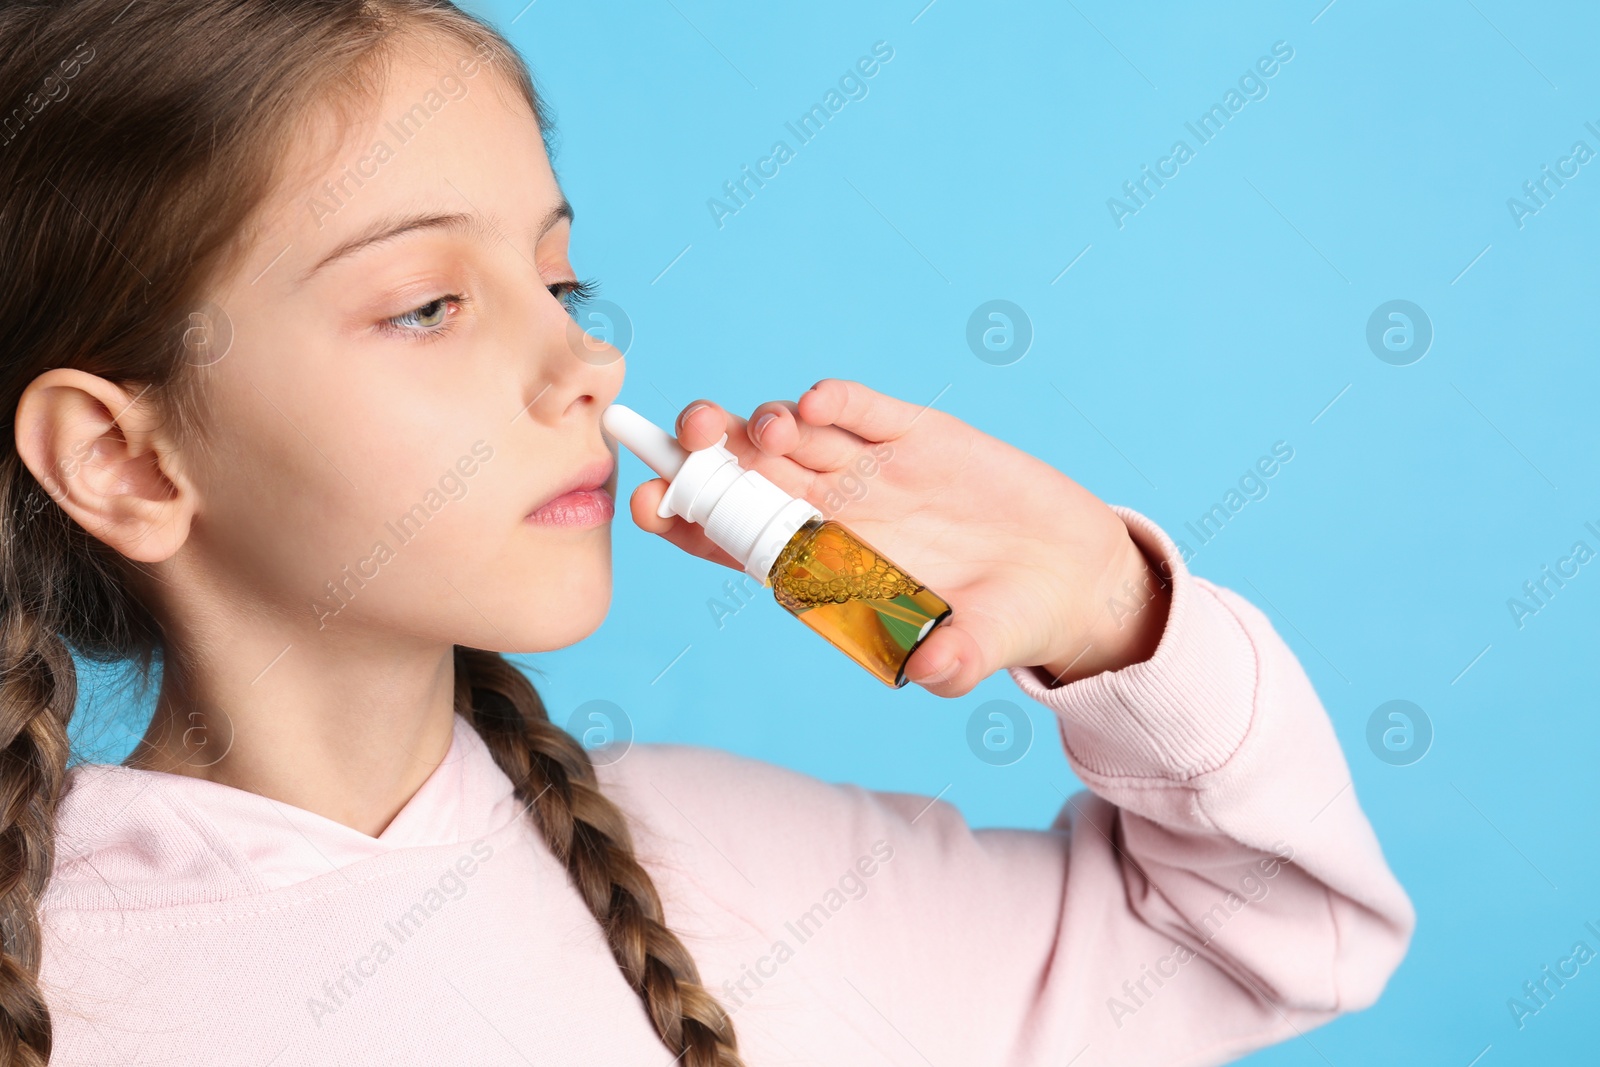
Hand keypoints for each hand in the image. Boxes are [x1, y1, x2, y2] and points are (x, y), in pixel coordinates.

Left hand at [623, 379, 1170, 696]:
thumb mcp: (985, 647)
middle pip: (747, 478)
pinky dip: (836, 402)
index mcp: (825, 571)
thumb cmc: (1009, 621)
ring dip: (764, 424)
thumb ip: (956, 660)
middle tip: (692, 438)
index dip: (688, 521)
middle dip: (708, 455)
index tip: (651, 503)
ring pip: (793, 436)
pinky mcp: (915, 435)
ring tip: (764, 429)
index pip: (735, 543)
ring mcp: (870, 471)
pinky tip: (820, 405)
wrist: (1071, 574)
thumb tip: (929, 671)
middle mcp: (833, 515)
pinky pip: (862, 411)